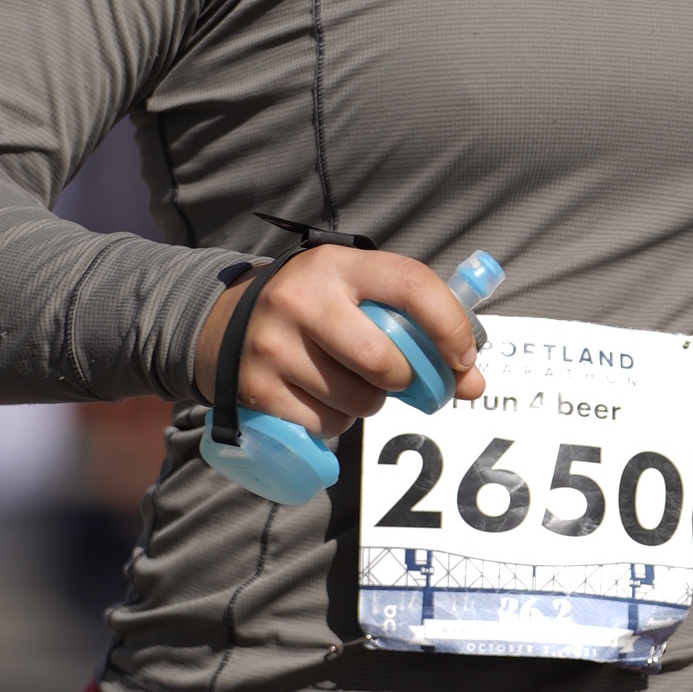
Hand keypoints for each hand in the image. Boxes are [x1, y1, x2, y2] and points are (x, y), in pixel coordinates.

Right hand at [191, 247, 487, 443]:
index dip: (450, 327)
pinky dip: (336, 422)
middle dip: (405, 381)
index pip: (412, 285)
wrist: (218, 323)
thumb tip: (473, 384)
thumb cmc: (313, 309)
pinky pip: (325, 425)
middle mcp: (302, 301)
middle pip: (385, 362)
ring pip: (358, 401)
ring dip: (368, 404)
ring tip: (347, 382)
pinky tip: (318, 398)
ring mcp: (273, 346)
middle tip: (397, 379)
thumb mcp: (354, 293)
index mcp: (337, 266)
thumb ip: (416, 326)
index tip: (463, 359)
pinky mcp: (256, 389)